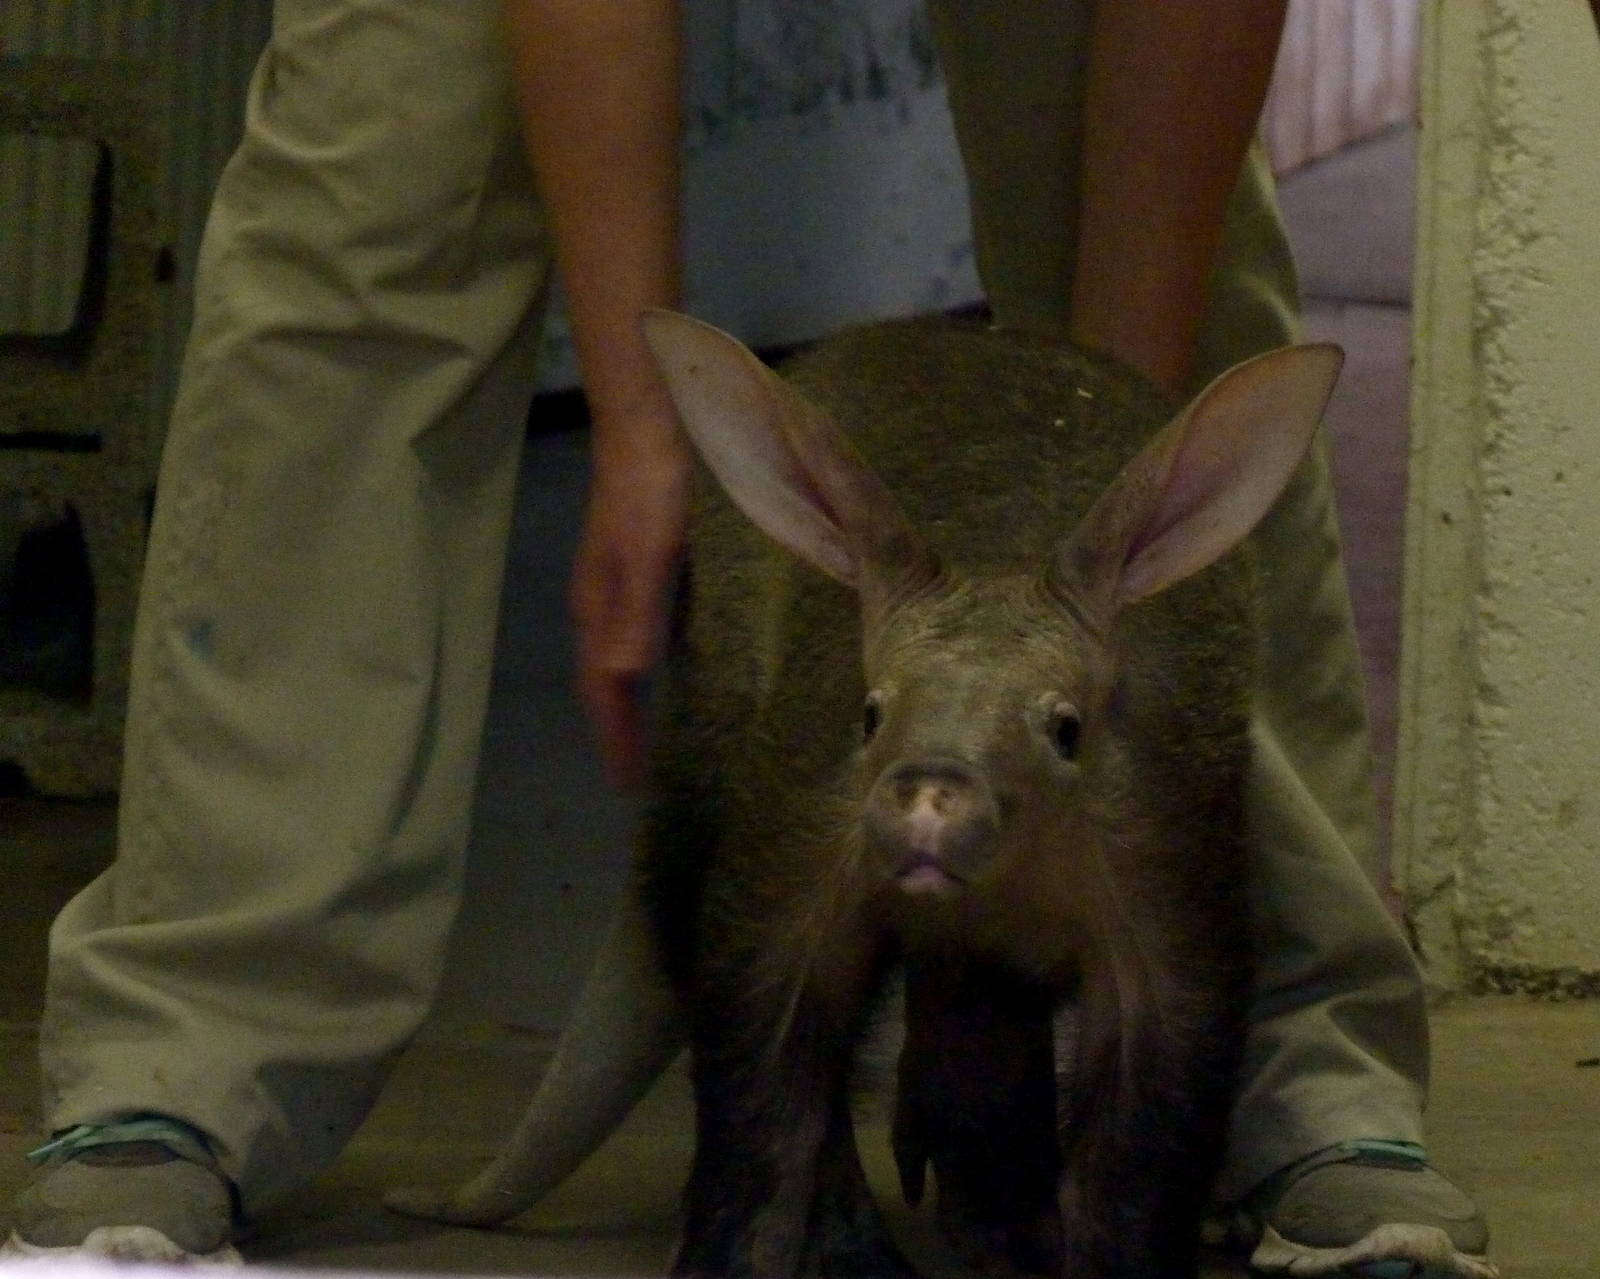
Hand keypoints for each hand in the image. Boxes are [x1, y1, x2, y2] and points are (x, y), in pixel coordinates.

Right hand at [570, 419, 690, 789]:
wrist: (640, 427)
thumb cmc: (651, 491)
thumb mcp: (651, 554)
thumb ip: (637, 614)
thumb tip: (625, 679)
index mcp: (600, 609)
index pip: (602, 690)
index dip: (615, 738)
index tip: (628, 786)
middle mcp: (598, 605)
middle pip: (601, 684)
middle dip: (615, 731)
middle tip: (634, 776)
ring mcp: (610, 586)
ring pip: (613, 661)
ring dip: (625, 702)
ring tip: (643, 737)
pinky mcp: (630, 567)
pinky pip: (631, 636)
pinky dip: (640, 667)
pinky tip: (663, 668)